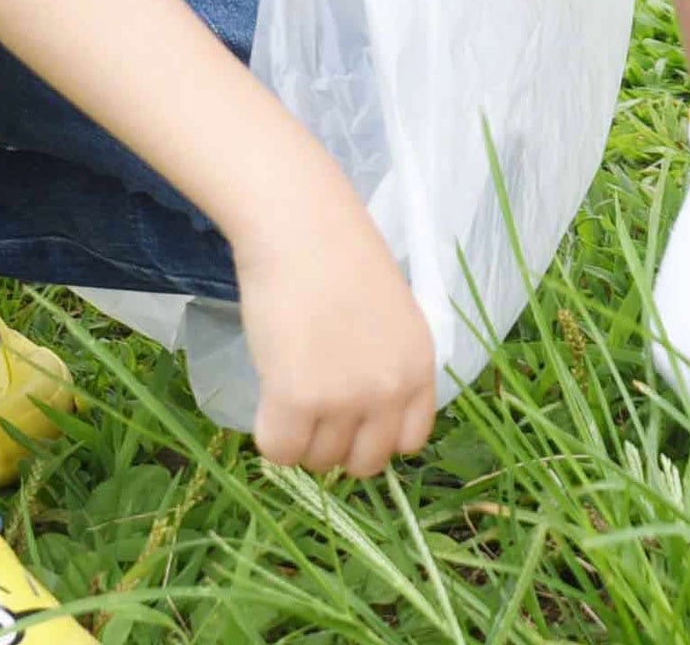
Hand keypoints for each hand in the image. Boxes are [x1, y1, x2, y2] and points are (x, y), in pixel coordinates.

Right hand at [230, 207, 440, 474]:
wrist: (301, 227)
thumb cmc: (338, 257)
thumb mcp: (389, 317)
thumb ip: (384, 367)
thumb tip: (357, 418)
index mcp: (420, 367)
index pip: (409, 442)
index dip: (375, 435)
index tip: (351, 417)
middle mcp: (391, 389)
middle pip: (364, 462)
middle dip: (336, 444)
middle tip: (312, 406)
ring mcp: (346, 398)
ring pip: (319, 459)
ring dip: (300, 435)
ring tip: (288, 383)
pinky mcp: (298, 399)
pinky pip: (280, 451)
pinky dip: (269, 435)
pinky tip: (268, 396)